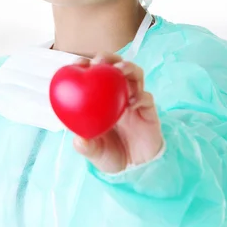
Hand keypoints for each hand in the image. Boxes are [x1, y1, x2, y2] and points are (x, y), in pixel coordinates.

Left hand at [72, 52, 163, 173]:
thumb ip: (86, 147)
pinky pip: (146, 97)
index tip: (79, 63)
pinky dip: (140, 96)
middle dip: (108, 58)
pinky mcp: (148, 110)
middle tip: (100, 61)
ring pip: (135, 75)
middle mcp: (117, 95)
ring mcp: (134, 100)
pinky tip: (131, 102)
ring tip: (119, 70)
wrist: (136, 168)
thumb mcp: (94, 153)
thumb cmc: (111, 154)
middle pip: (115, 67)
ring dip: (128, 68)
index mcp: (100, 99)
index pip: (93, 75)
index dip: (86, 65)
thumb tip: (78, 139)